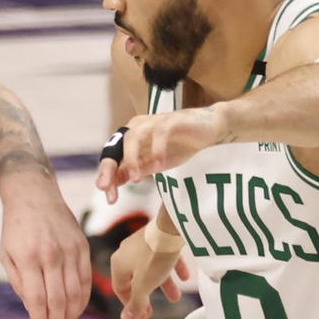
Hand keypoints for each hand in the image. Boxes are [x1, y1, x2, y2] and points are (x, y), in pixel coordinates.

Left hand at [0, 179, 90, 318]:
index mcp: (29, 259)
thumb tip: (34, 310)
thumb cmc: (15, 228)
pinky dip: (82, 299)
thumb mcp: (7, 255)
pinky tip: (77, 312)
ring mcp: (70, 250)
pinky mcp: (82, 246)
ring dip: (72, 317)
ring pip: (75, 292)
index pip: (38, 300)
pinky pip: (85, 279)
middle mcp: (52, 255)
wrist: (34, 194)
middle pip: (59, 301)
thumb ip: (20, 283)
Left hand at [94, 106, 228, 200]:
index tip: (110, 198)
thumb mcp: (154, 164)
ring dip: (132, 159)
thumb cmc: (181, 145)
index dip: (108, 176)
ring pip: (134, 136)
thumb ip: (135, 170)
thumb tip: (112, 184)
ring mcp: (155, 121)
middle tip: (108, 188)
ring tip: (135, 180)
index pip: (113, 156)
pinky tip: (159, 166)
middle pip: (118, 146)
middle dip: (110, 168)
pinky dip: (157, 150)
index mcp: (132, 137)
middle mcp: (139, 127)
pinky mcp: (172, 120)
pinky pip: (160, 133)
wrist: (211, 129)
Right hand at [110, 224, 196, 318]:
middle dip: (147, 296)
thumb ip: (136, 304)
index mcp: (118, 263)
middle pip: (136, 280)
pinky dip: (172, 268)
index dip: (130, 305)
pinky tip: (186, 277)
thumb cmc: (154, 256)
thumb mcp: (144, 285)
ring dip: (163, 285)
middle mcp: (127, 252)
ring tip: (176, 298)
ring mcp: (144, 243)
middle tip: (154, 311)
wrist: (172, 226)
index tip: (142, 316)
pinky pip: (164, 256)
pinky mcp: (159, 237)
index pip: (120, 289)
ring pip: (152, 269)